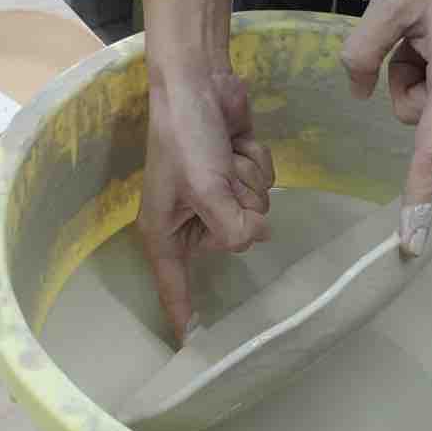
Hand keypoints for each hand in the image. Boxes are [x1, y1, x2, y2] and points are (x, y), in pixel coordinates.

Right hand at [138, 69, 274, 339]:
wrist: (196, 81)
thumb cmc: (185, 136)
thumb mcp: (206, 188)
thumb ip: (232, 227)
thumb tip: (257, 235)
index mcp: (166, 231)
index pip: (175, 285)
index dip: (184, 315)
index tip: (190, 349)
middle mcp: (191, 220)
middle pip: (235, 241)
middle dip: (238, 205)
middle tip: (219, 177)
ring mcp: (217, 197)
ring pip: (257, 211)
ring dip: (249, 180)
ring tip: (225, 156)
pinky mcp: (236, 175)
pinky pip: (265, 186)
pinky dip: (257, 163)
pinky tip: (238, 145)